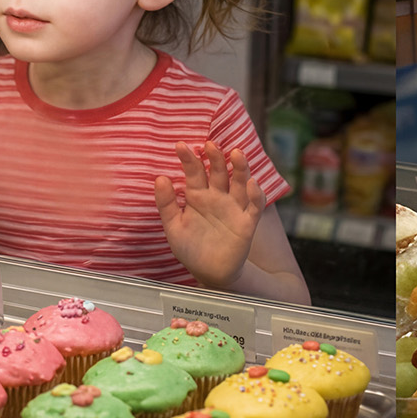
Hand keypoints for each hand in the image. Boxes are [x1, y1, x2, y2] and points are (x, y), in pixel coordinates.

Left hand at [155, 141, 263, 289]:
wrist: (208, 272)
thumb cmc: (190, 248)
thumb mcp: (173, 227)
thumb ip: (167, 204)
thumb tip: (160, 178)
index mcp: (197, 195)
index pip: (194, 172)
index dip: (189, 159)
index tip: (180, 146)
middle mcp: (217, 197)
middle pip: (219, 171)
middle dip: (215, 157)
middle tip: (209, 145)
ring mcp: (233, 207)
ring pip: (240, 182)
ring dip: (240, 167)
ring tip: (236, 153)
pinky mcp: (247, 222)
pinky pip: (255, 205)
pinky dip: (256, 194)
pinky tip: (252, 184)